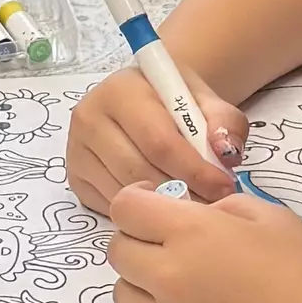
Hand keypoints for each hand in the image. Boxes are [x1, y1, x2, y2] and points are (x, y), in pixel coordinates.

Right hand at [65, 62, 247, 212]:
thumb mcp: (206, 100)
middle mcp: (89, 116)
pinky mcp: (75, 177)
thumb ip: (224, 122)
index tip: (224, 186)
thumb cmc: (176, 101)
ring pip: (124, 192)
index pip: (159, 141)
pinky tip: (162, 205)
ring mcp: (77, 149)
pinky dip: (140, 212)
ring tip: (193, 205)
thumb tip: (226, 153)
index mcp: (121, 90)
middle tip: (213, 204)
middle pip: (139, 170)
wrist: (146, 99)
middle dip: (181, 192)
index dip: (194, 169)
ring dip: (162, 206)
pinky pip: (110, 205)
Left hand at [108, 182, 301, 302]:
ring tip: (182, 291)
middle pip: (118, 251)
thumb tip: (194, 215)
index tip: (154, 208)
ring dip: (143, 287)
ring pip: (122, 295)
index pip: (125, 208)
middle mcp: (167, 276)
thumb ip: (223, 207)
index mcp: (191, 233)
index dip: (136, 203)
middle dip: (139, 243)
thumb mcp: (273, 218)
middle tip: (173, 250)